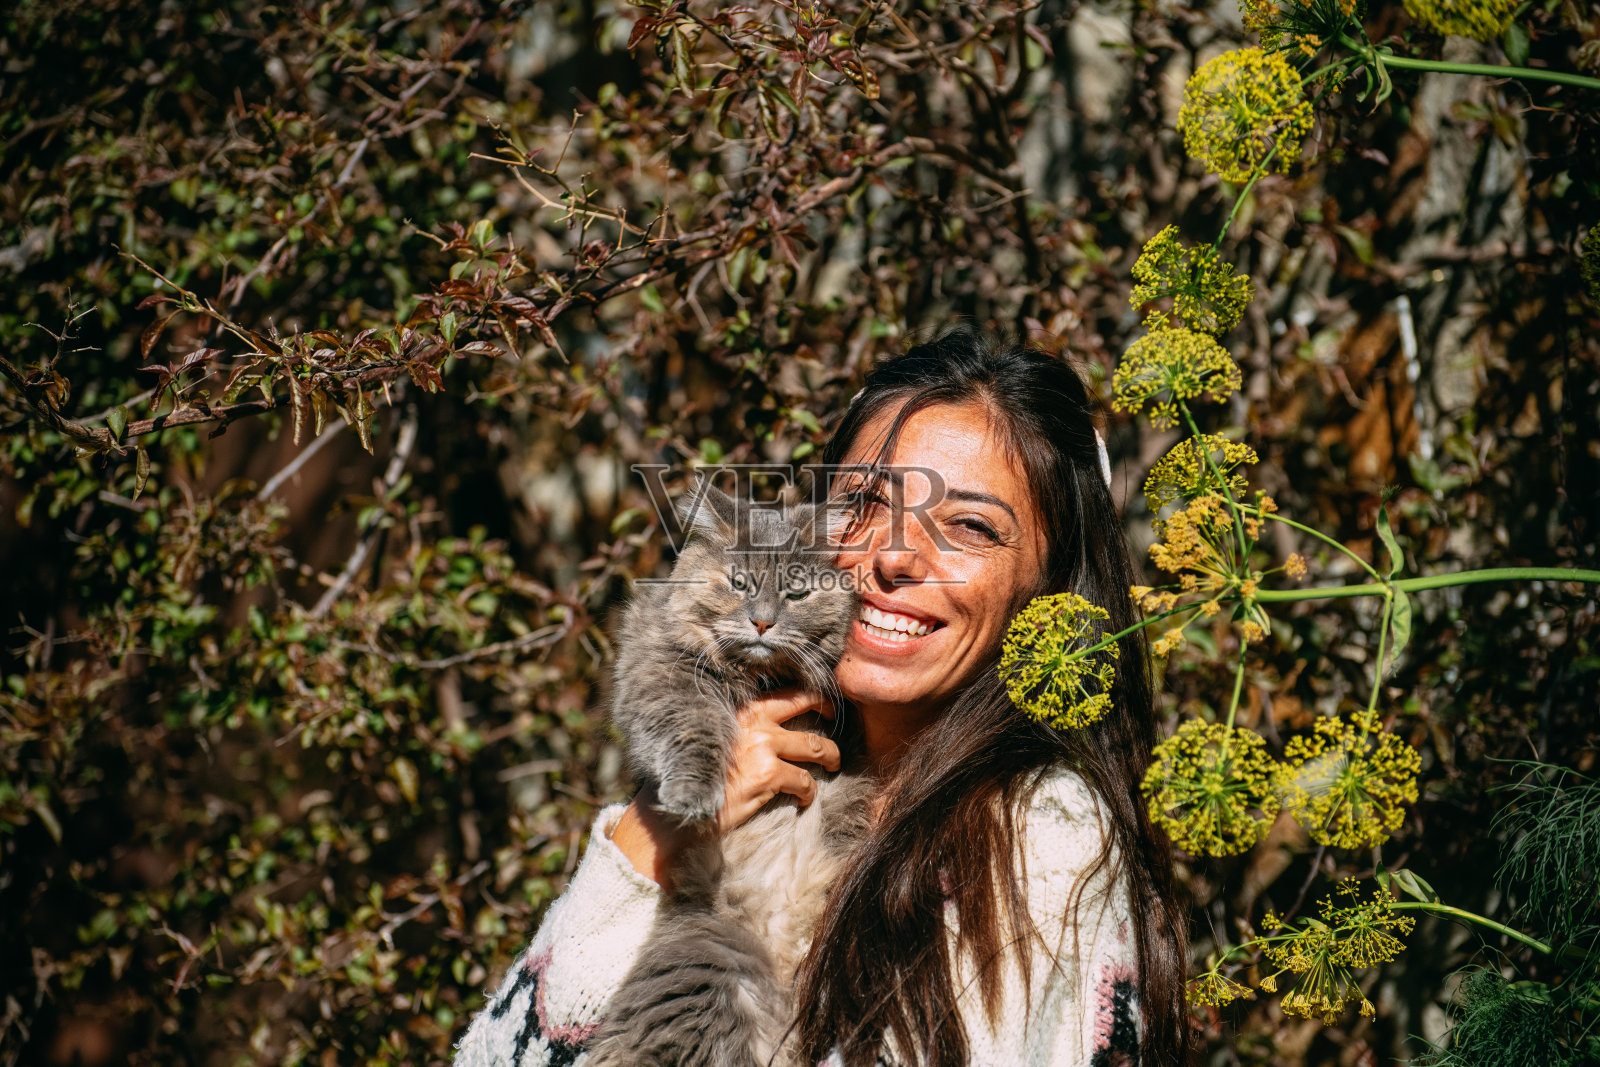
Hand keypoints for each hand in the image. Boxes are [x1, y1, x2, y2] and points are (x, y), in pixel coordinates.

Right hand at [611, 688, 839, 888]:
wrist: (680, 804)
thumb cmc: (695, 773)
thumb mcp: (716, 738)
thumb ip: (742, 729)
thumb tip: (768, 730)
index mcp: (741, 708)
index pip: (786, 690)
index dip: (811, 693)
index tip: (822, 702)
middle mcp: (755, 721)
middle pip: (807, 705)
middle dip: (828, 713)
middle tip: (835, 724)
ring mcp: (764, 747)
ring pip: (815, 746)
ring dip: (830, 756)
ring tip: (832, 764)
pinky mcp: (769, 775)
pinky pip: (805, 781)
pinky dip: (809, 792)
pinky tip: (804, 798)